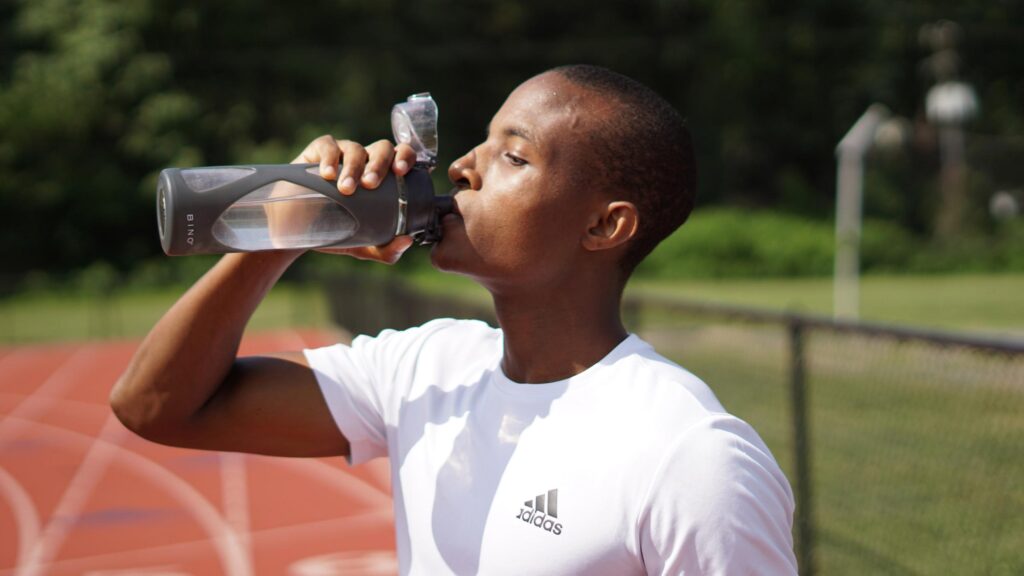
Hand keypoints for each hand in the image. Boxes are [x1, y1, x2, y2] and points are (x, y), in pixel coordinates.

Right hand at [288, 135, 417, 263]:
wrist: (299, 229)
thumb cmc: (338, 231)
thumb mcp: (364, 245)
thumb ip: (386, 250)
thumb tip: (406, 241)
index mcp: (384, 176)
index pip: (402, 155)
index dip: (406, 157)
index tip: (400, 172)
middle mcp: (367, 160)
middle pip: (382, 148)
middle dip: (379, 164)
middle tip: (370, 185)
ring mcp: (343, 153)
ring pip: (356, 149)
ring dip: (353, 168)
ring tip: (346, 189)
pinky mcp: (318, 151)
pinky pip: (328, 146)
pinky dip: (330, 158)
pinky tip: (327, 174)